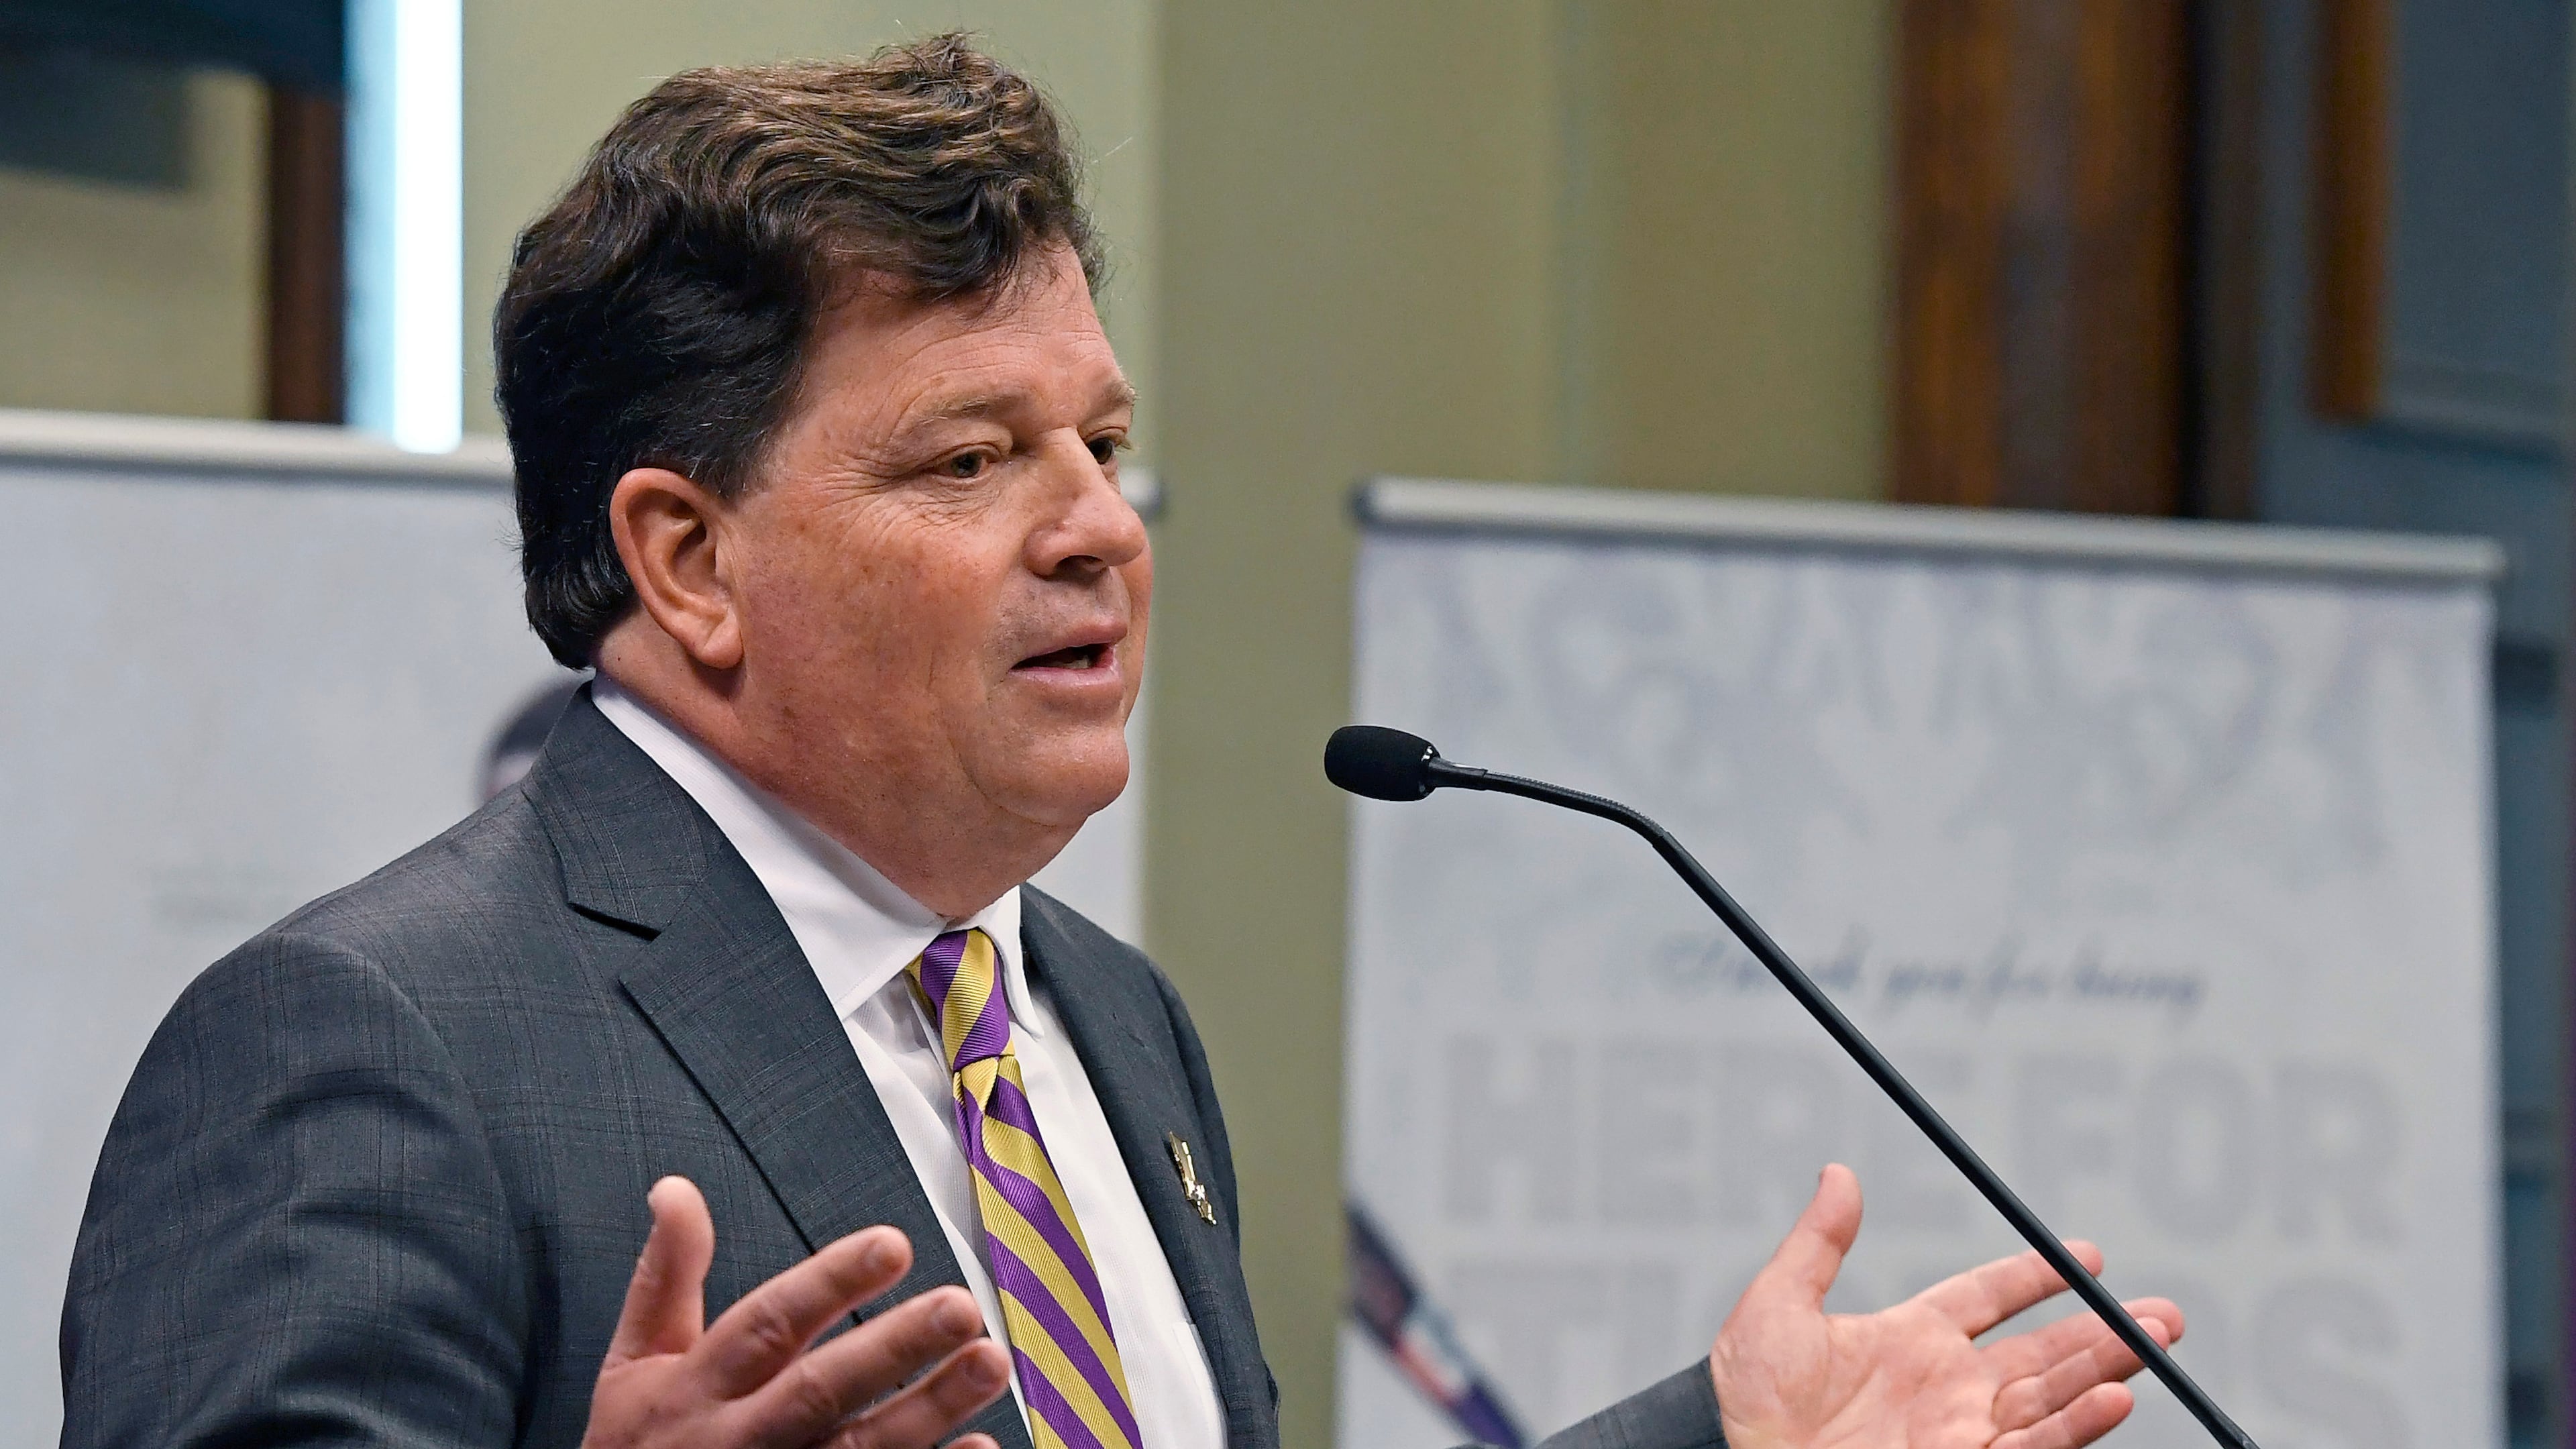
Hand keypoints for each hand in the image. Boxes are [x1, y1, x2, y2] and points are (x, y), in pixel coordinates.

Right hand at [584, 1176, 1012, 1448]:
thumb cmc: (638, 1447)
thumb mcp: (634, 1363)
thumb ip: (666, 1277)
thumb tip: (676, 1189)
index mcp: (697, 1387)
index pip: (768, 1323)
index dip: (829, 1283)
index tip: (894, 1243)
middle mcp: (739, 1439)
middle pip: (821, 1391)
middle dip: (892, 1349)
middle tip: (961, 1306)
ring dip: (931, 1410)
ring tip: (991, 1363)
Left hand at [1709, 1165, 2182, 1448]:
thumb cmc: (1750, 1399)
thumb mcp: (1778, 1307)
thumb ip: (1818, 1243)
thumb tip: (1838, 1174)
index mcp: (1907, 1339)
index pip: (1987, 1298)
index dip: (2034, 1275)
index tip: (2088, 1254)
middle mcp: (1944, 1387)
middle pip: (2040, 1352)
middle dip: (2101, 1330)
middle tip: (2161, 1311)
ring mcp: (1958, 1433)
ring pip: (2050, 1397)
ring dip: (2104, 1369)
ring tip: (2154, 1338)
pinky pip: (2033, 1445)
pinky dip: (2074, 1425)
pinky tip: (2113, 1397)